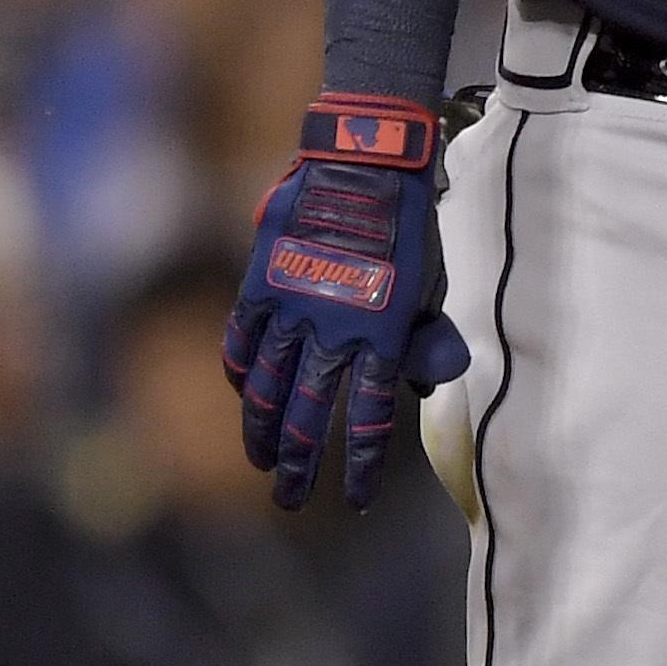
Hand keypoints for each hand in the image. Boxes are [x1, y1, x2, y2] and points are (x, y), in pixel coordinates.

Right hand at [226, 92, 465, 509]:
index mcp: (382, 337)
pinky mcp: (259, 285)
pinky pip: (241, 341)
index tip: (356, 500)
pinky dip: (238, 371)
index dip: (360, 466)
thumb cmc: (407, 228)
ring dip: (261, 431)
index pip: (369, 420)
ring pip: (264, 388)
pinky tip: (240, 394)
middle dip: (299, 467)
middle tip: (292, 500)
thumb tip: (424, 386)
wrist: (363, 165)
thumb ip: (421, 341)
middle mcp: (331, 332)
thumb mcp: (428, 288)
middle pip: (307, 417)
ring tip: (262, 462)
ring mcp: (289, 309)